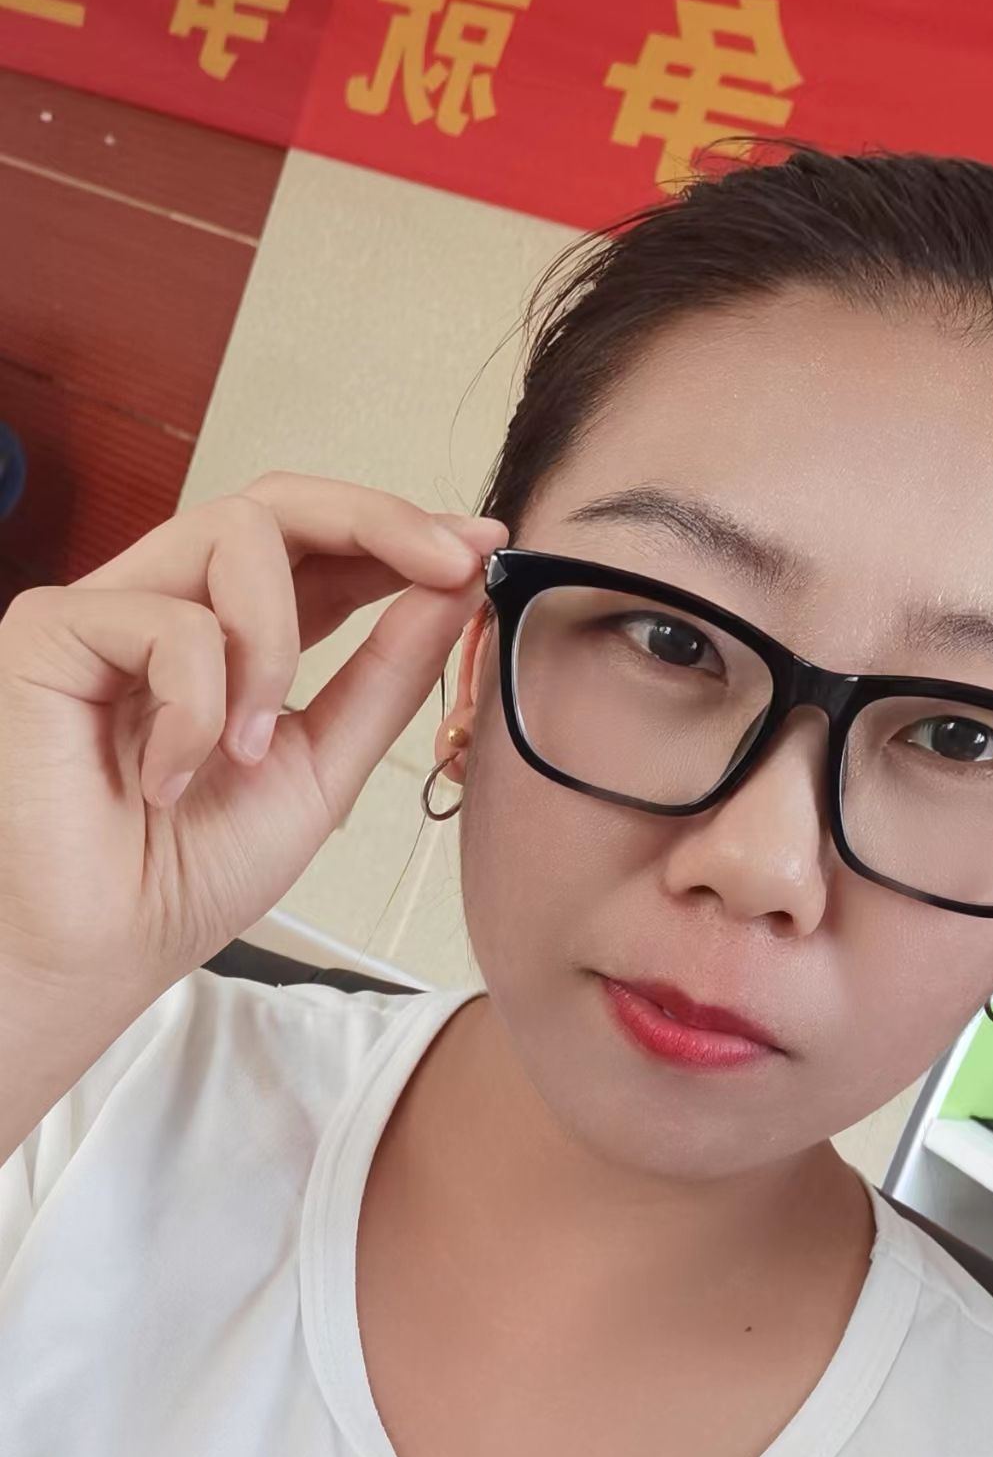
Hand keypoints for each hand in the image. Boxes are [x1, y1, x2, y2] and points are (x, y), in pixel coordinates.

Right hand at [0, 472, 504, 1007]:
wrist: (100, 955)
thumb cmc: (186, 877)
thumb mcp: (322, 769)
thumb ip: (385, 676)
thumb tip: (456, 587)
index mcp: (232, 636)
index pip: (316, 544)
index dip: (400, 532)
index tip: (479, 547)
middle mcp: (167, 604)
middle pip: (276, 501)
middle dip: (376, 521)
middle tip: (444, 566)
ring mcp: (106, 608)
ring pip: (232, 534)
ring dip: (275, 647)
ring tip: (249, 750)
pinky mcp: (49, 630)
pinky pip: (169, 619)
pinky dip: (196, 707)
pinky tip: (166, 778)